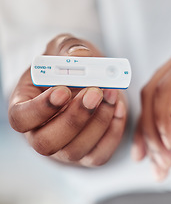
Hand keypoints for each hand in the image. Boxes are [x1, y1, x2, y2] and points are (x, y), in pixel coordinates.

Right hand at [8, 34, 126, 166]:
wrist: (89, 81)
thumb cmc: (70, 66)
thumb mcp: (65, 48)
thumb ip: (68, 47)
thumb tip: (80, 55)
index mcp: (25, 106)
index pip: (20, 119)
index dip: (39, 109)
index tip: (63, 90)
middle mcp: (41, 133)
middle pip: (46, 143)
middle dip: (74, 118)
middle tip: (95, 92)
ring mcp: (64, 148)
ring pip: (75, 150)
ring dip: (98, 122)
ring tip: (111, 93)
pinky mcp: (88, 155)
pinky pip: (99, 155)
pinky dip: (113, 132)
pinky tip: (118, 107)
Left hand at [131, 36, 170, 179]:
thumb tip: (167, 142)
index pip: (156, 98)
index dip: (149, 128)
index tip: (149, 156)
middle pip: (151, 97)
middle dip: (148, 134)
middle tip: (155, 164)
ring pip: (155, 94)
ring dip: (155, 130)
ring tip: (165, 158)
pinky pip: (168, 90)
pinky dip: (164, 117)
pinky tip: (170, 140)